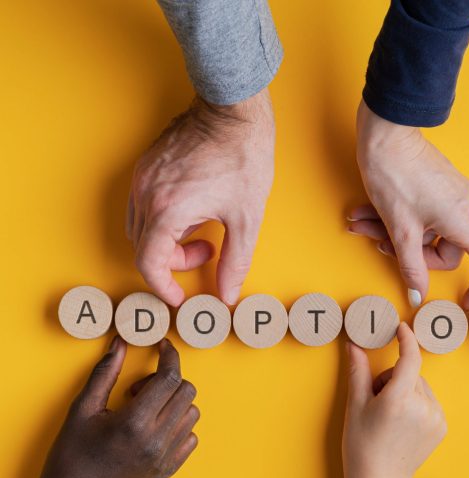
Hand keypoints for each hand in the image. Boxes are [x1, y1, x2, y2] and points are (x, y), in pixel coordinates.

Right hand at [21, 337, 199, 477]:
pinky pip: (191, 437)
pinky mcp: (169, 470)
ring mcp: (165, 457)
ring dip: (174, 403)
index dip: (170, 356)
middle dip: (169, 379)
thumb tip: (120, 343)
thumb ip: (105, 373)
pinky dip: (178, 426)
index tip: (163, 346)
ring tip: (145, 411)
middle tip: (141, 389)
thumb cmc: (72, 454)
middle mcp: (156, 440)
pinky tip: (154, 428)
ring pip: (192, 413)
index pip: (169, 378)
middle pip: (187, 392)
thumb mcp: (82, 409)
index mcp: (134, 422)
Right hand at [128, 88, 274, 306]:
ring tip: (202, 229)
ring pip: (140, 227)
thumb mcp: (246, 218)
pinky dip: (162, 220)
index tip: (179, 295)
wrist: (233, 110)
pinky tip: (192, 209)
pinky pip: (142, 205)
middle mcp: (147, 194)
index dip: (163, 286)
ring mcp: (143, 177)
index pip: (149, 263)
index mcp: (169, 210)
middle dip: (173, 261)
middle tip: (209, 250)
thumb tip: (227, 293)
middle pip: (144, 248)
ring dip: (166, 241)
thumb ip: (235, 261)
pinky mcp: (146, 165)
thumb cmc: (243, 158)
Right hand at [343, 323, 446, 477]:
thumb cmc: (361, 446)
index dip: (405, 340)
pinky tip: (402, 423)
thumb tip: (353, 345)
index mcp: (399, 400)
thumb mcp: (355, 406)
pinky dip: (415, 403)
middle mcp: (422, 406)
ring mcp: (435, 418)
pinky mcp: (441, 426)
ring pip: (419, 386)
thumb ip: (358, 371)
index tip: (400, 328)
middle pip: (410, 373)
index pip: (409, 358)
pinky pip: (428, 400)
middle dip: (393, 378)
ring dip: (405, 390)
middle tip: (377, 401)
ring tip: (389, 416)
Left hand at [351, 99, 468, 309]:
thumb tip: (418, 295)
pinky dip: (396, 218)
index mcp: (462, 221)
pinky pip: (422, 214)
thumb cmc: (394, 176)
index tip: (464, 301)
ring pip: (425, 231)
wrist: (385, 133)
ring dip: (392, 232)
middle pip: (442, 249)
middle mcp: (464, 208)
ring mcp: (452, 196)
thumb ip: (410, 265)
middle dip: (407, 251)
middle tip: (377, 242)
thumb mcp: (399, 228)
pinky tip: (366, 213)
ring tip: (361, 222)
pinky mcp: (439, 186)